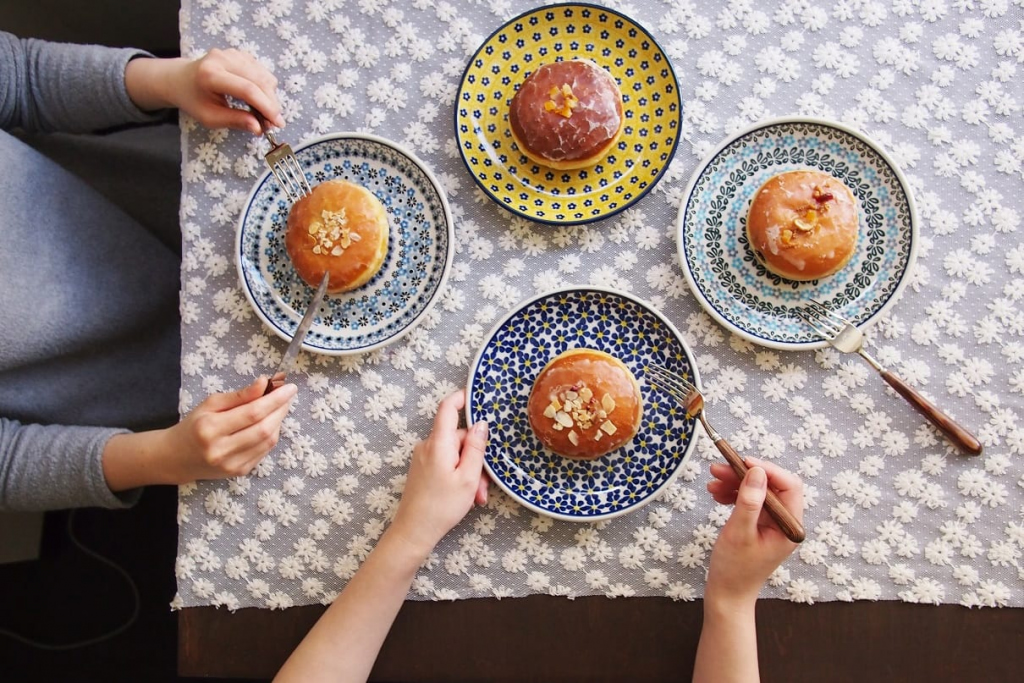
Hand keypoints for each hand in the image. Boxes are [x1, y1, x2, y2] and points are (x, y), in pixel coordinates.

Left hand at [124, 49, 284, 132]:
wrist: (181, 79)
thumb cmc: (194, 100)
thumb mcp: (209, 117)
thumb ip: (234, 121)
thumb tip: (258, 128)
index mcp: (210, 75)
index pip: (247, 90)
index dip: (266, 107)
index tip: (277, 124)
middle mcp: (222, 59)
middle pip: (260, 82)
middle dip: (272, 104)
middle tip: (273, 123)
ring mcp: (232, 53)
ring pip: (265, 76)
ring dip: (270, 97)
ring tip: (264, 113)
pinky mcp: (240, 54)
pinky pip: (262, 72)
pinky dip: (266, 88)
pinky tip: (258, 99)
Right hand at [162, 376, 296, 481]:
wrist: (177, 458)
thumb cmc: (194, 426)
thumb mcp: (211, 404)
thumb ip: (240, 395)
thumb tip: (264, 383)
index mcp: (210, 428)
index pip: (252, 413)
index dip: (275, 399)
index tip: (289, 387)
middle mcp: (221, 450)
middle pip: (263, 429)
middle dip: (280, 409)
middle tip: (287, 395)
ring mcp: (231, 464)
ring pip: (268, 441)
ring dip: (279, 421)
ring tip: (280, 407)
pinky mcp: (239, 472)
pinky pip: (264, 451)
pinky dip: (272, 435)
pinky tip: (270, 424)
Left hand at [388, 390, 488, 558]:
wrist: (413, 531)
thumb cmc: (442, 506)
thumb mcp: (468, 477)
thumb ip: (476, 448)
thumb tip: (481, 424)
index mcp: (438, 443)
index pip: (448, 408)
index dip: (462, 398)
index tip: (477, 397)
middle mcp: (427, 445)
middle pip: (458, 438)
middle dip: (476, 458)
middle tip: (485, 484)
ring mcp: (423, 457)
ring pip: (455, 454)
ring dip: (469, 471)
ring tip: (476, 497)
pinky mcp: (423, 469)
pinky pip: (446, 463)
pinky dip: (459, 476)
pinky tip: (465, 496)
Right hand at [705, 458, 803, 605]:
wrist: (727, 593)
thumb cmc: (734, 569)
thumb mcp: (739, 532)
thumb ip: (749, 501)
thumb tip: (757, 471)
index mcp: (789, 526)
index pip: (789, 486)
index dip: (767, 470)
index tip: (743, 461)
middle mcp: (785, 522)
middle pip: (771, 485)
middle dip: (744, 475)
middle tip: (719, 469)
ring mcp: (773, 523)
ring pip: (757, 491)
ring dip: (735, 483)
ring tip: (712, 483)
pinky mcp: (760, 524)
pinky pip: (749, 501)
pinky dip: (733, 495)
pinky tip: (717, 495)